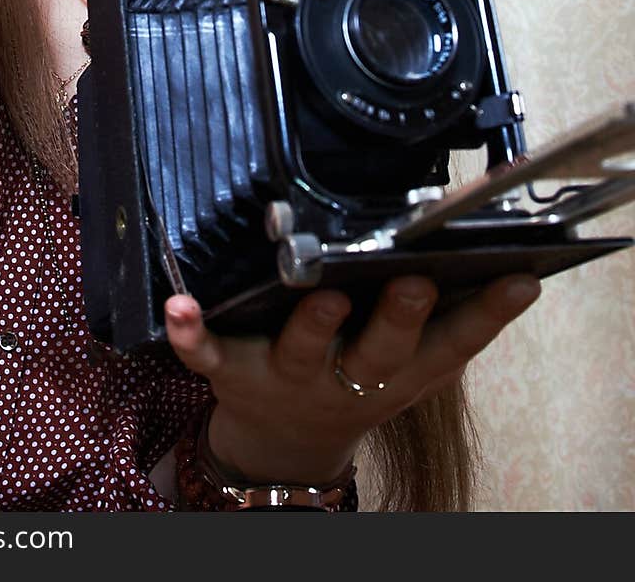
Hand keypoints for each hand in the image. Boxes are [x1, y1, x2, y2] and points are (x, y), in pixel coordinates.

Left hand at [165, 272, 540, 483]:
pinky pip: (205, 353)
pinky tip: (178, 306)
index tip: (518, 277)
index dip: (490, 313)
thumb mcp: (412, 362)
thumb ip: (452, 315)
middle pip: (380, 350)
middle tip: (411, 281)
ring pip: (303, 350)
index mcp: (400, 369)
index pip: (455, 342)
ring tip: (320, 296)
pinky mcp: (230, 369)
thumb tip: (511, 259)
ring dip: (312, 324)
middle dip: (399, 317)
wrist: (285, 438)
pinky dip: (190, 332)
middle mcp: (349, 374)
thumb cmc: (356, 374)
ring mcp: (288, 374)